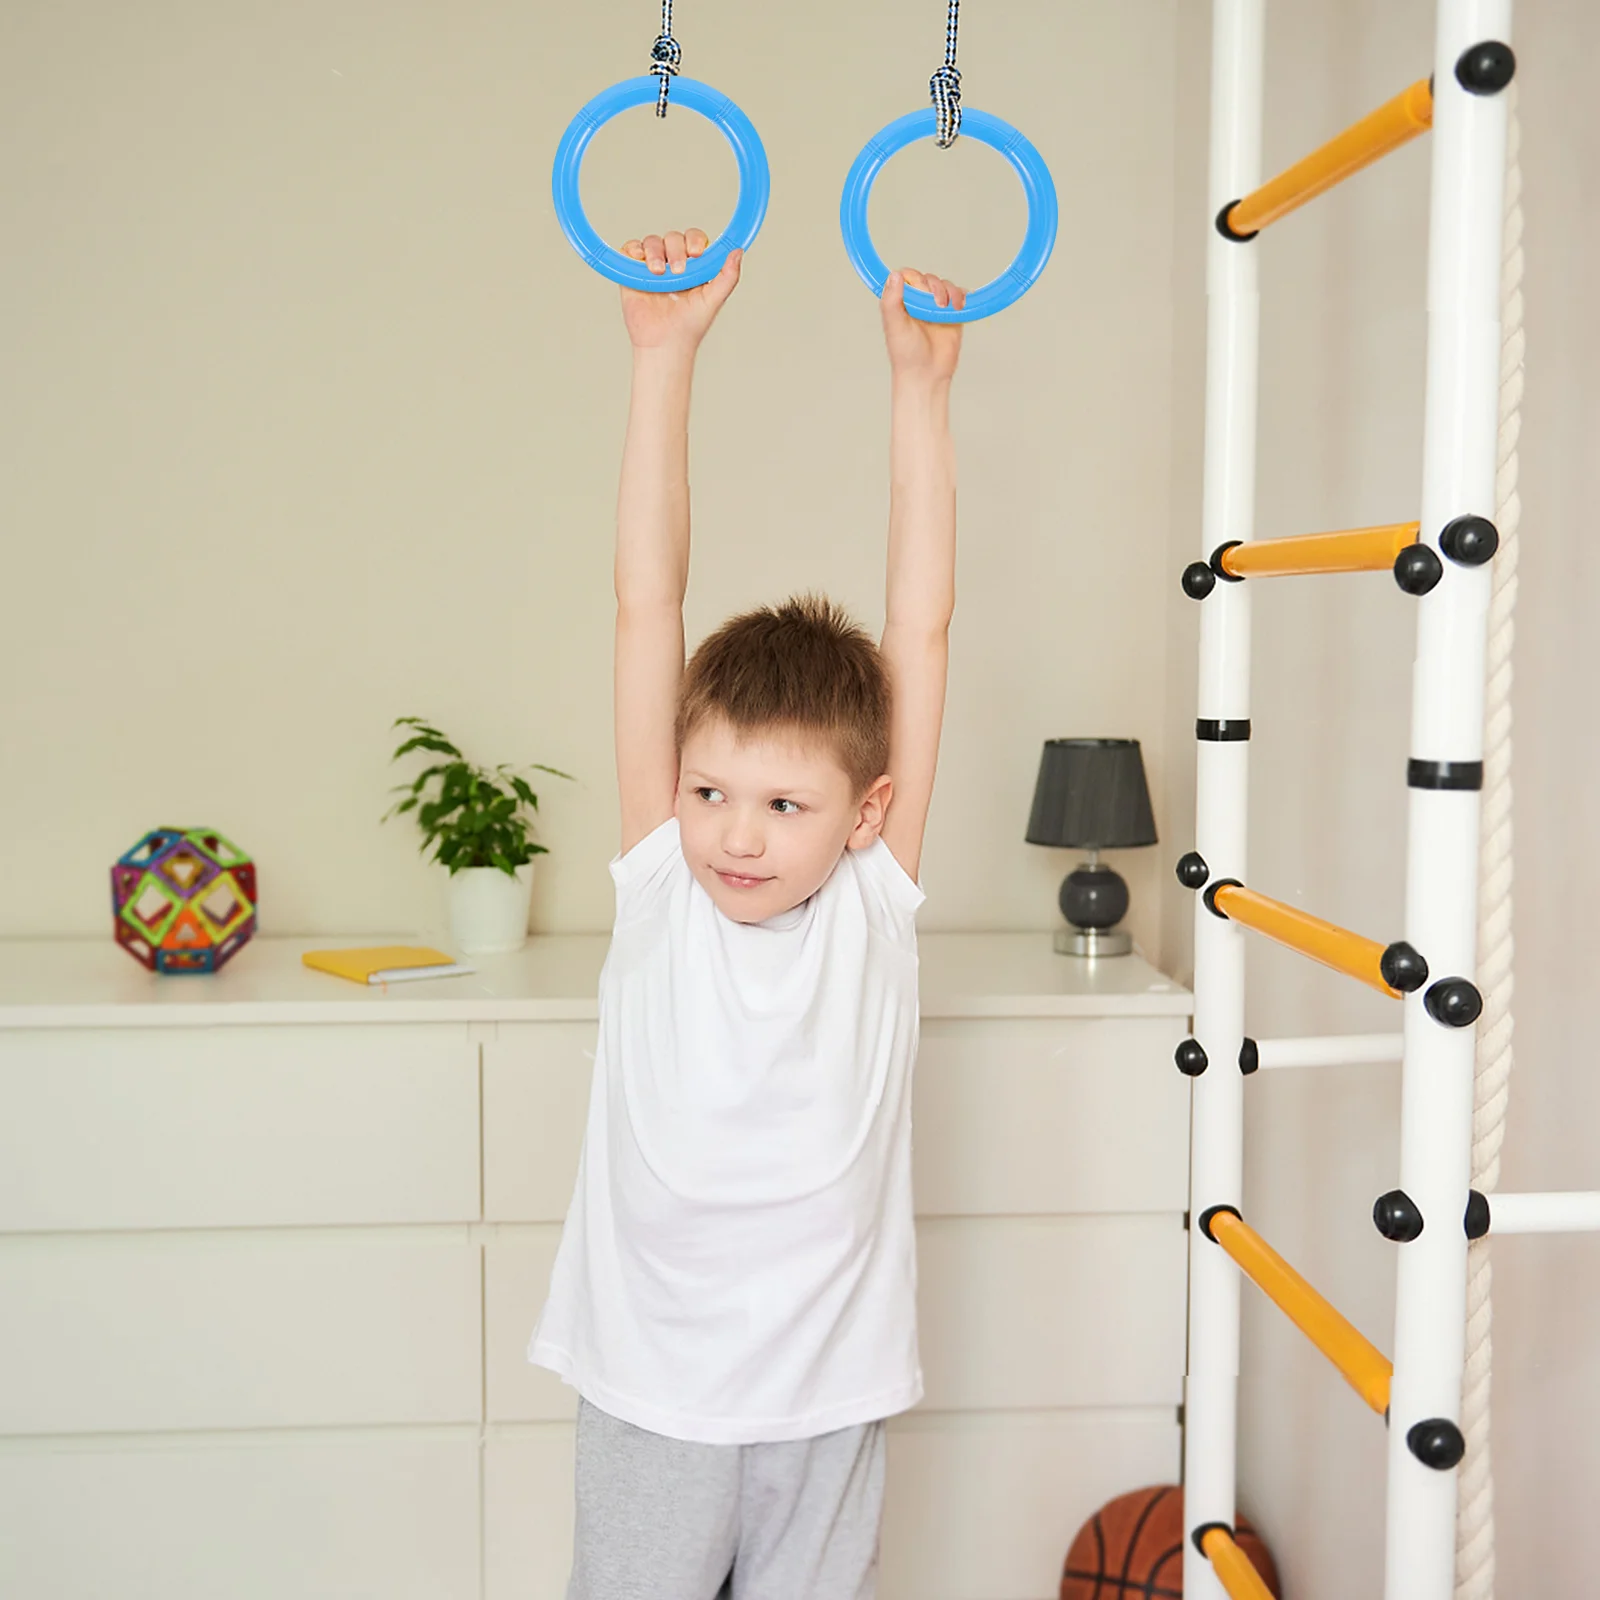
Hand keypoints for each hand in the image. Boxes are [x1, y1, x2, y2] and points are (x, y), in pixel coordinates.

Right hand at [619, 228, 742, 353]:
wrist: (665, 344)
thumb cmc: (690, 326)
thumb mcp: (714, 300)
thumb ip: (728, 277)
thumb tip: (738, 251)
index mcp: (693, 266)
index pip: (694, 239)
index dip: (694, 240)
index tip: (696, 253)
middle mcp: (673, 262)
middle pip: (673, 237)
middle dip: (676, 250)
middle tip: (678, 271)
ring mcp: (652, 266)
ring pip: (652, 242)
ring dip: (655, 252)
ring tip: (659, 273)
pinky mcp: (633, 272)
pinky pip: (630, 250)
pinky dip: (634, 250)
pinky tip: (641, 261)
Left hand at [880, 269, 964, 384]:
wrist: (926, 374)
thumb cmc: (906, 354)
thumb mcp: (894, 325)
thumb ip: (891, 300)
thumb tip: (894, 275)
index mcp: (901, 301)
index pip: (907, 275)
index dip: (915, 279)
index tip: (919, 292)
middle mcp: (918, 302)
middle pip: (928, 278)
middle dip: (934, 288)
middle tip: (935, 305)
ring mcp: (935, 307)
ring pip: (946, 285)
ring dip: (949, 292)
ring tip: (946, 309)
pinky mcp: (952, 314)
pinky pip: (960, 296)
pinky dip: (962, 297)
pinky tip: (959, 307)